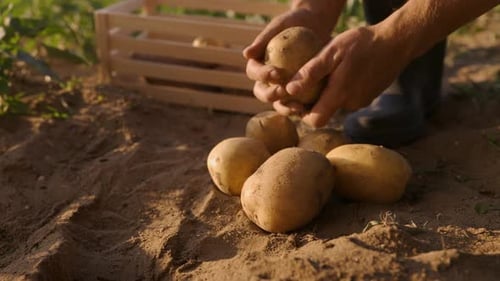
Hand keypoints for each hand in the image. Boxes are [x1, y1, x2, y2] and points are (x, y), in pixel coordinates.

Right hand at [243, 7, 336, 114]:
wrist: (314, 26)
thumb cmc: (293, 22)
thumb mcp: (279, 25)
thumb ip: (262, 40)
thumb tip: (246, 55)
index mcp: (257, 65)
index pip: (254, 73)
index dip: (263, 75)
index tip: (277, 73)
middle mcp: (266, 80)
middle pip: (261, 93)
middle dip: (270, 95)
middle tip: (283, 91)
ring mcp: (281, 88)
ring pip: (277, 103)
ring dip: (284, 107)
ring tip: (297, 107)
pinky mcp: (297, 92)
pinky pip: (297, 103)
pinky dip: (301, 107)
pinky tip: (310, 107)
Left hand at [286, 24, 411, 126]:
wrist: (397, 42)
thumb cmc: (362, 44)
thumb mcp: (333, 51)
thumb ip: (312, 72)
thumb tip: (290, 89)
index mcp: (339, 95)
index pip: (315, 121)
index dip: (303, 114)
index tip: (297, 100)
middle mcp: (350, 104)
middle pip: (324, 112)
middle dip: (313, 102)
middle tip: (306, 83)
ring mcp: (361, 102)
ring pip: (336, 104)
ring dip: (328, 93)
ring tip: (324, 75)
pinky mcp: (368, 97)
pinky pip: (348, 98)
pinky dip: (341, 89)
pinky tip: (341, 73)